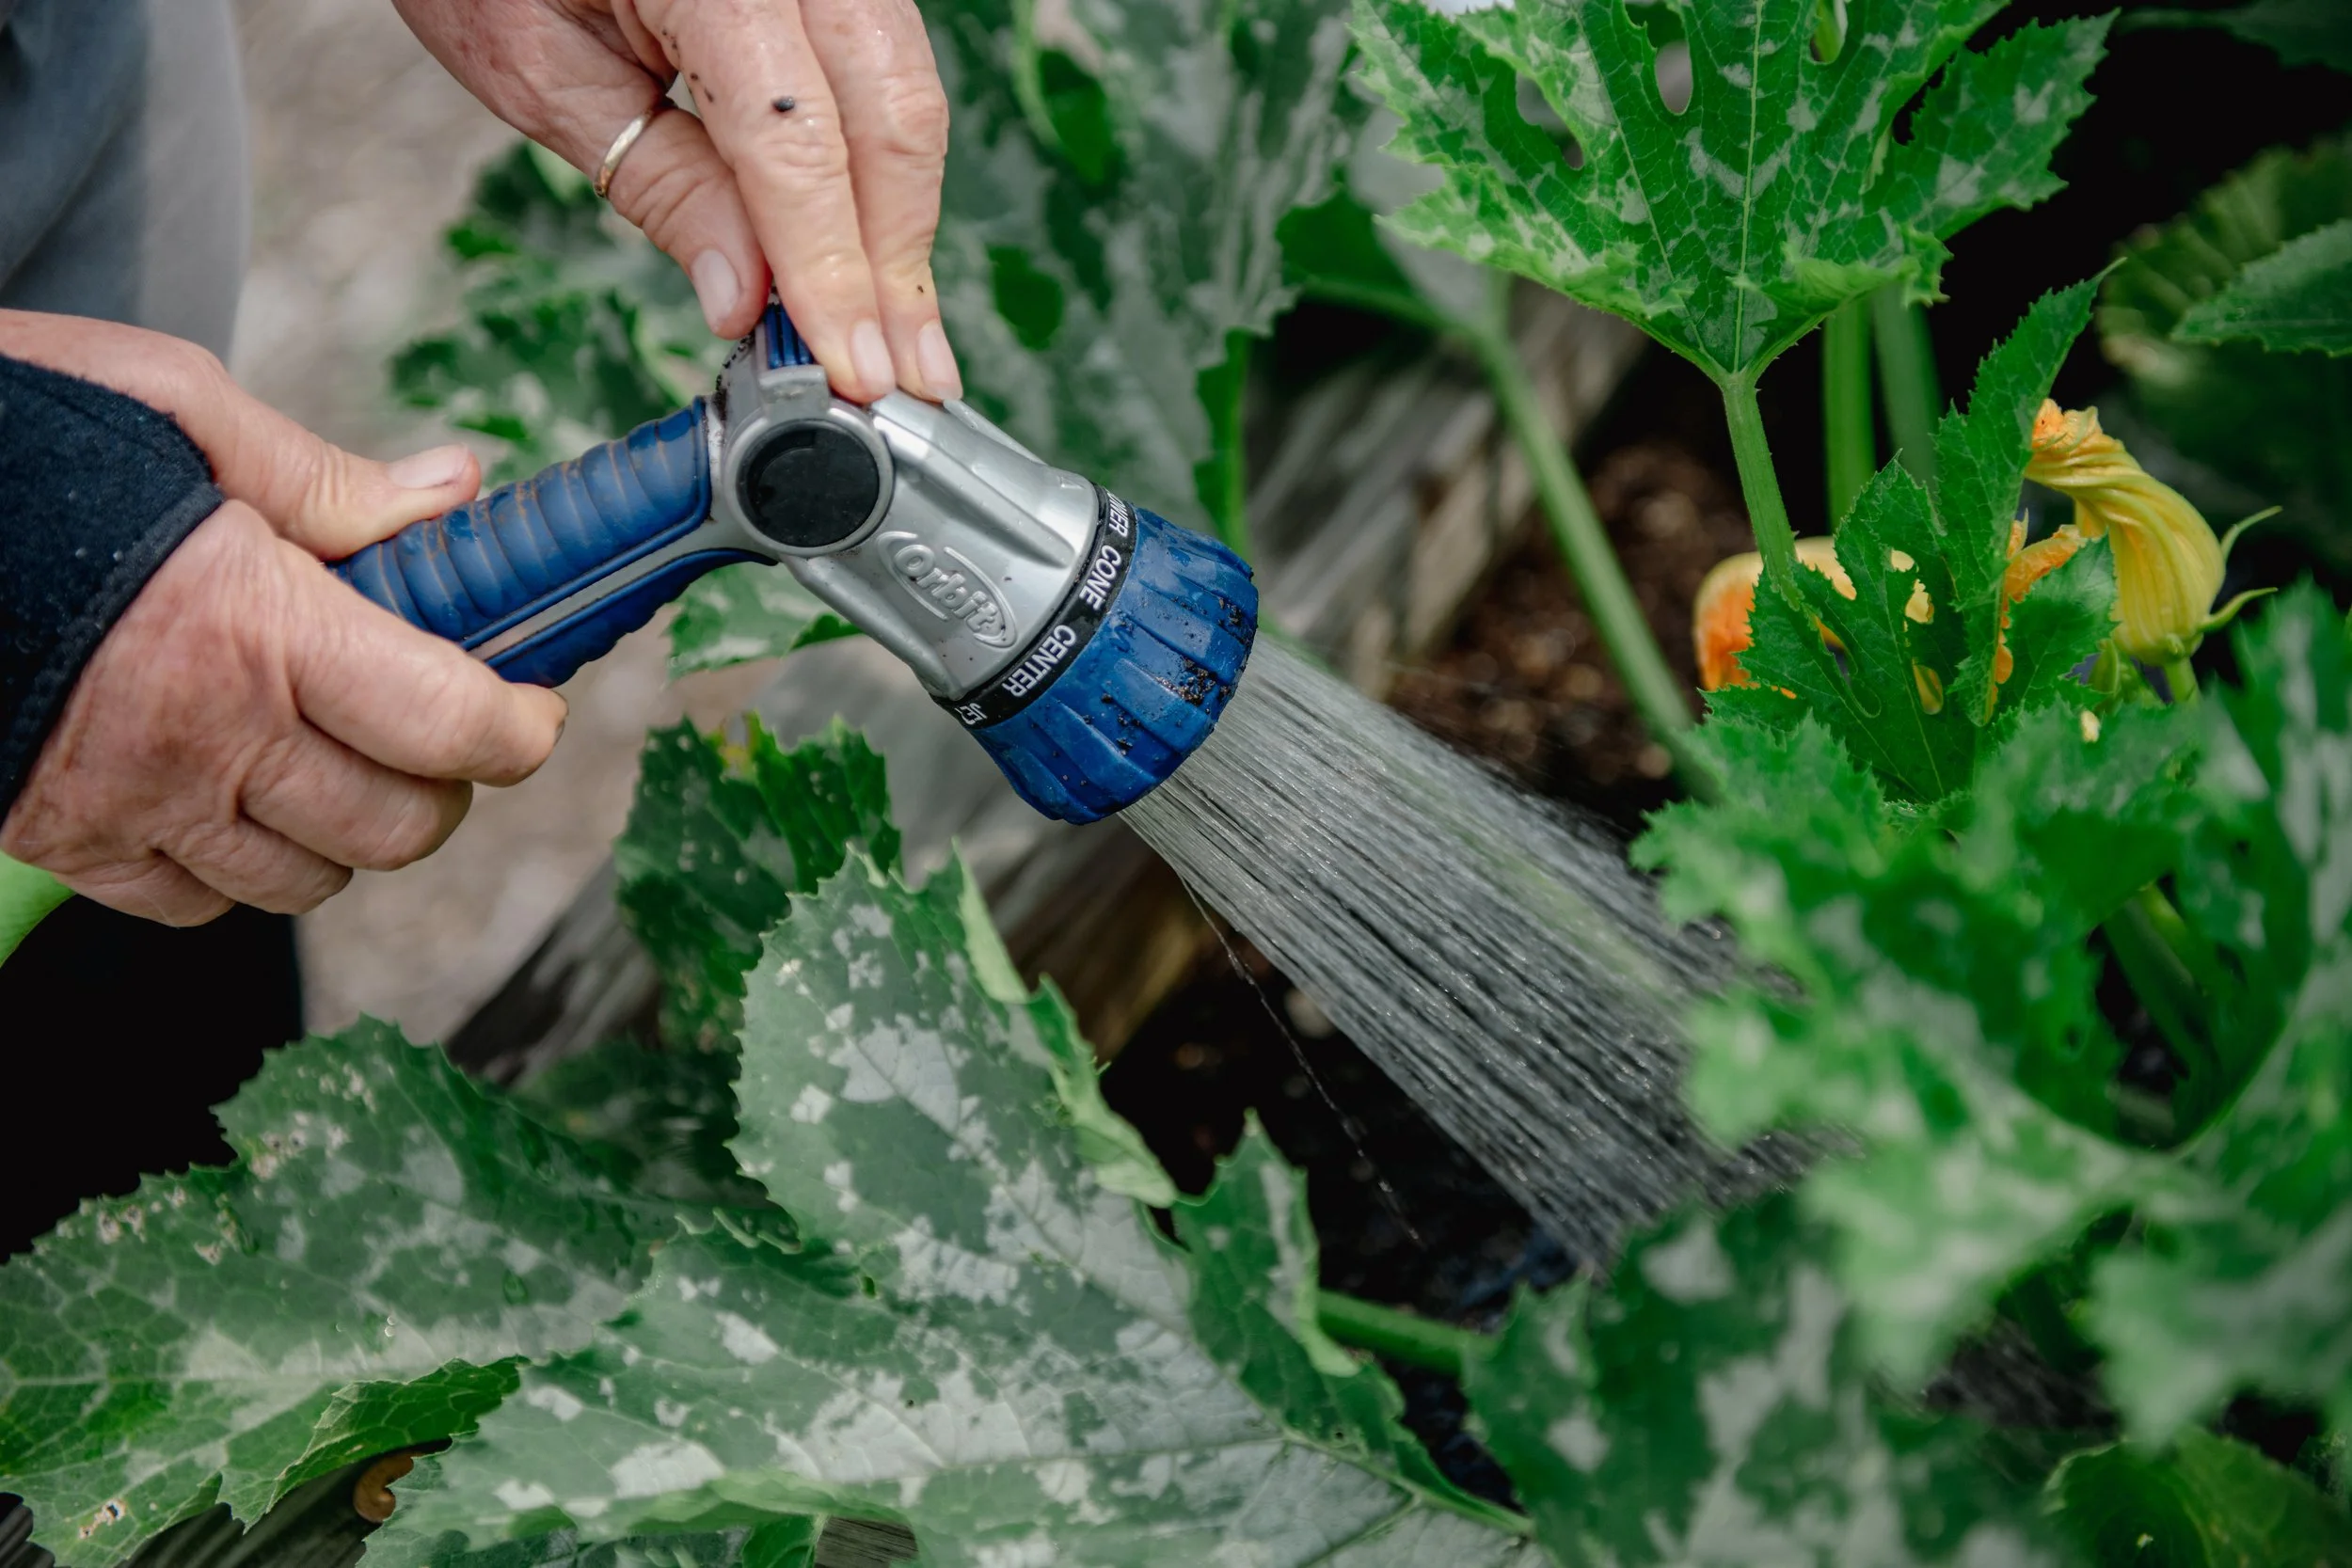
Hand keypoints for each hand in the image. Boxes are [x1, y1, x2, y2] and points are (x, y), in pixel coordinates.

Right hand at [0, 313, 569, 922]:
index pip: (450, 723)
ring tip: (332, 753)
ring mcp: (130, 804)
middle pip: (398, 826)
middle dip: (445, 783)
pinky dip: (242, 868)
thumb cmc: (12, 437)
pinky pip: (198, 907)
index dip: (520, 729)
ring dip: (349, 831)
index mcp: (255, 625)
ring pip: (309, 881)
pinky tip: (233, 792)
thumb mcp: (176, 410)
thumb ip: (326, 480)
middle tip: (433, 724)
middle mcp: (204, 737)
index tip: (532, 707)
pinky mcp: (63, 844)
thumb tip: (454, 494)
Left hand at [391, 0, 959, 405]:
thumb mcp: (542, 70)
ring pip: (910, 98)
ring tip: (902, 340)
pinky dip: (887, 175)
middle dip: (896, 267)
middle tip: (903, 383)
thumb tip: (750, 299)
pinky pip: (891, 74)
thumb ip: (662, 181)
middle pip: (889, 121)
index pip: (795, 143)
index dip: (831, 269)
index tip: (851, 369)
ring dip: (907, 230)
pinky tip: (880, 256)